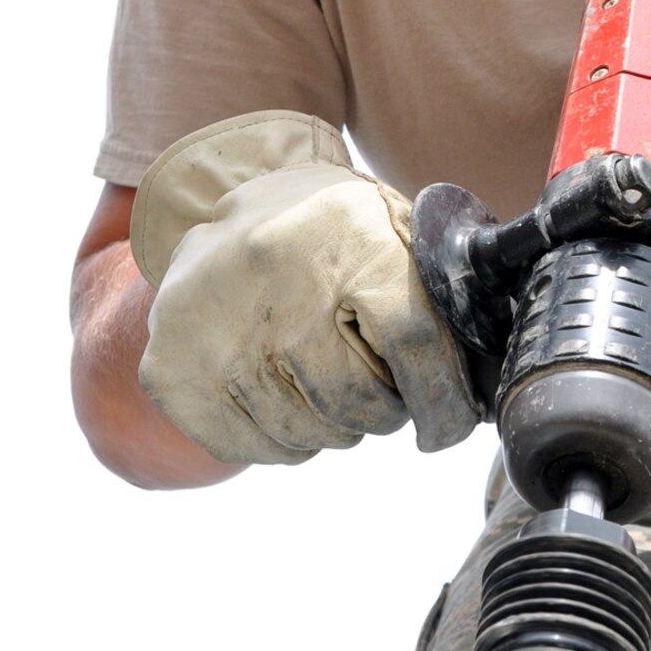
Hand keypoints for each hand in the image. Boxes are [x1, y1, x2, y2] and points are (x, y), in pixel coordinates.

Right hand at [131, 112, 479, 464]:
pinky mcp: (171, 369)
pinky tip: (286, 395)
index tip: (452, 424)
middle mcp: (273, 272)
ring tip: (327, 381)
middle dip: (384, 409)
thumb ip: (441, 298)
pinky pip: (255, 447)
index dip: (443, 399)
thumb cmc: (338, 231)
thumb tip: (479, 389)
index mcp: (347, 231)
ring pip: (308, 431)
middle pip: (357, 399)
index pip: (413, 341)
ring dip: (335, 425)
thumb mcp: (396, 232)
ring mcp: (210, 324)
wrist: (235, 203)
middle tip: (378, 387)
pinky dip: (285, 440)